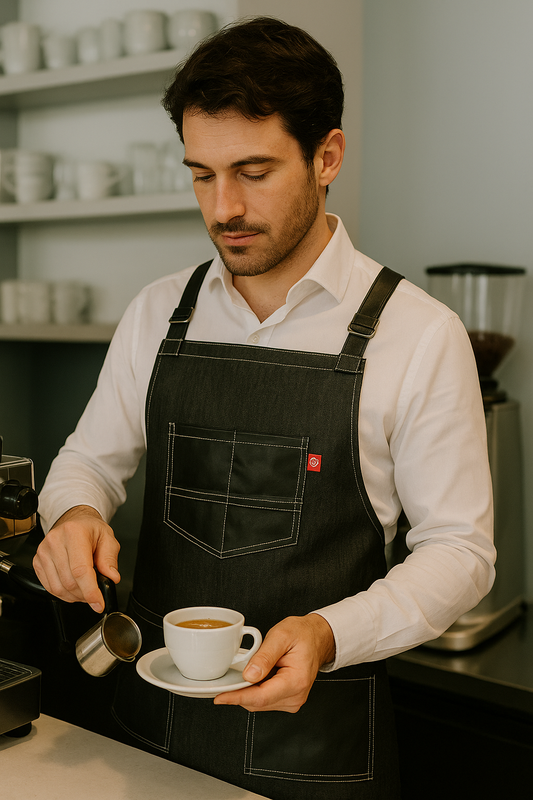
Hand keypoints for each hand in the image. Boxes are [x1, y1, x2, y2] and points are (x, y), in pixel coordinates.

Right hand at [33, 505, 119, 612]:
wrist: (74, 522)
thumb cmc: (90, 529)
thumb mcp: (108, 538)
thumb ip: (110, 559)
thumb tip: (111, 577)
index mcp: (74, 533)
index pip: (80, 569)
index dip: (90, 591)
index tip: (98, 603)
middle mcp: (55, 541)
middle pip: (69, 582)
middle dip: (85, 594)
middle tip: (96, 594)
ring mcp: (43, 552)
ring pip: (58, 588)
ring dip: (74, 596)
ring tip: (85, 590)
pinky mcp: (37, 562)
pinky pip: (49, 587)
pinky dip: (63, 594)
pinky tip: (73, 588)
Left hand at [213, 613, 334, 712]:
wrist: (317, 637)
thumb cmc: (302, 634)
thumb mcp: (281, 636)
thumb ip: (264, 656)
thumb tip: (249, 675)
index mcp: (296, 681)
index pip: (260, 697)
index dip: (237, 698)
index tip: (220, 697)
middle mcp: (296, 696)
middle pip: (257, 702)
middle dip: (239, 692)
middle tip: (227, 677)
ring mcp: (293, 700)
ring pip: (259, 703)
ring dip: (247, 691)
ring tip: (250, 669)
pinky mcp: (288, 699)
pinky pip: (264, 700)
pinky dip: (255, 690)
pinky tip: (256, 675)